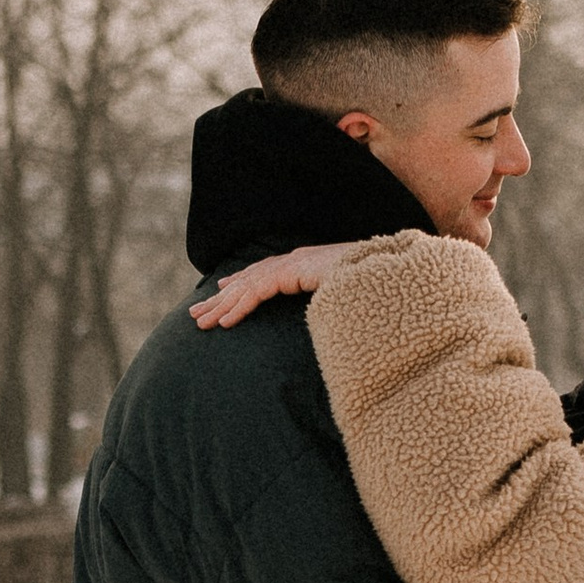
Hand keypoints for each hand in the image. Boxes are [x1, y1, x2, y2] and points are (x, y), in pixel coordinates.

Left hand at [192, 242, 364, 329]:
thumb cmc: (372, 284)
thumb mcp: (346, 294)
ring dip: (221, 305)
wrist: (386, 270)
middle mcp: (294, 260)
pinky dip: (239, 307)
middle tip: (197, 313)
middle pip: (248, 279)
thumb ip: (332, 301)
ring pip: (247, 286)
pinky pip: (258, 292)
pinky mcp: (292, 272)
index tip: (223, 290)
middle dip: (220, 296)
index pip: (264, 272)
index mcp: (304, 263)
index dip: (241, 282)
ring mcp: (293, 264)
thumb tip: (333, 320)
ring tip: (200, 322)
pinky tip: (224, 322)